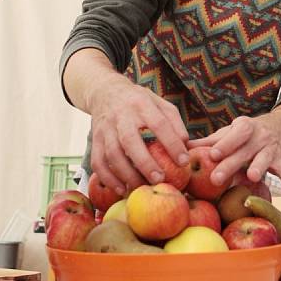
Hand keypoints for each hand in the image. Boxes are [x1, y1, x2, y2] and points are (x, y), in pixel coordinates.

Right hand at [88, 74, 189, 195]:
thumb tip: (185, 146)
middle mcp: (121, 116)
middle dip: (145, 163)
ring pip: (112, 154)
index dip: (172, 144)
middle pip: (131, 141)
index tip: (183, 162)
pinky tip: (121, 189)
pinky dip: (108, 178)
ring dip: (126, 174)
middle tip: (159, 179)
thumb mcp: (159, 103)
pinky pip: (98, 161)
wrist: (105, 91)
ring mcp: (105, 128)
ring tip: (141, 188)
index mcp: (141, 104)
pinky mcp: (95, 139)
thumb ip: (174, 122)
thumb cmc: (139, 102)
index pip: (159, 124)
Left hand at [188, 112, 280, 193]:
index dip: (223, 145)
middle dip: (231, 164)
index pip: (232, 135)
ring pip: (265, 159)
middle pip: (243, 151)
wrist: (279, 126)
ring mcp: (271, 148)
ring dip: (259, 167)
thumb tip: (181, 146)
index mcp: (243, 127)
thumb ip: (209, 142)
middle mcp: (258, 136)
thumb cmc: (245, 134)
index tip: (212, 155)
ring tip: (253, 177)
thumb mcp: (230, 132)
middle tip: (217, 178)